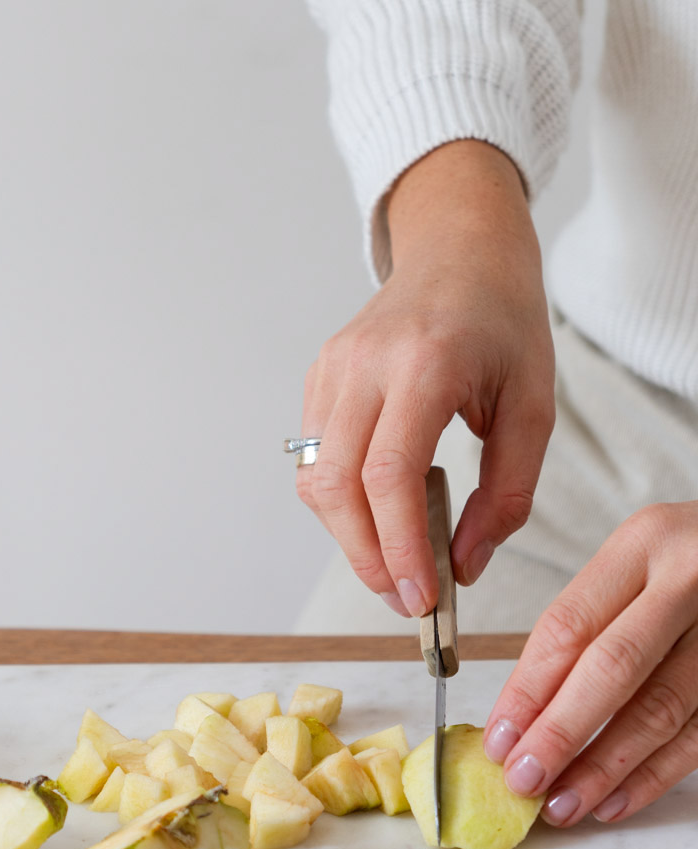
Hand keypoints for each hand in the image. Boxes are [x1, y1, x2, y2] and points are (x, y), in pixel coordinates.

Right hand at [296, 140, 555, 615]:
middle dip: (366, 556)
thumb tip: (464, 565)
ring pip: (315, 478)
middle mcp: (366, 363)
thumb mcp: (534, 407)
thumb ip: (506, 493)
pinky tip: (380, 512)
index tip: (422, 596)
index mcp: (426, 364)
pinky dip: (341, 501)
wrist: (459, 250)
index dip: (398, 545)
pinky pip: (313, 457)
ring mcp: (333, 367)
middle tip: (407, 599)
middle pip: (336, 485)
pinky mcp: (319, 375)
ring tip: (396, 561)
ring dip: (349, 536)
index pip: (388, 474)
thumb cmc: (503, 323)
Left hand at [485, 503, 697, 825]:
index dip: (528, 690)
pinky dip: (655, 775)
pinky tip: (616, 800)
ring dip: (605, 768)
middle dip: (561, 733)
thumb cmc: (686, 564)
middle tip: (522, 780)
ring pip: (660, 710)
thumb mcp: (635, 564)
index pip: (570, 626)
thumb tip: (519, 717)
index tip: (498, 739)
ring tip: (563, 803)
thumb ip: (585, 625)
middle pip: (613, 668)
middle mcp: (689, 579)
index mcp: (644, 542)